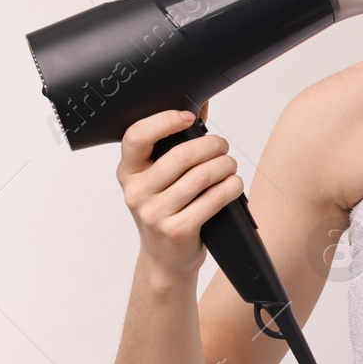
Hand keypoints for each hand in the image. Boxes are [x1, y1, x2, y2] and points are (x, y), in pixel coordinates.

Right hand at [116, 103, 242, 282]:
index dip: (164, 121)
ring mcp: (154, 214)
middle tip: (223, 146)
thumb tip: (200, 103)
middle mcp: (136, 192)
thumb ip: (176, 142)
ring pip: (201, 176)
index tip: (188, 117)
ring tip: (230, 166)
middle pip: (181, 155)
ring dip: (225, 166)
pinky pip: (212, 200)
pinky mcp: (176, 230)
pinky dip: (230, 187)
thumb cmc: (167, 210)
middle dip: (212, 146)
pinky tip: (234, 184)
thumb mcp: (161, 178)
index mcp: (128, 172)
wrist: (165, 260)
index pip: (136, 137)